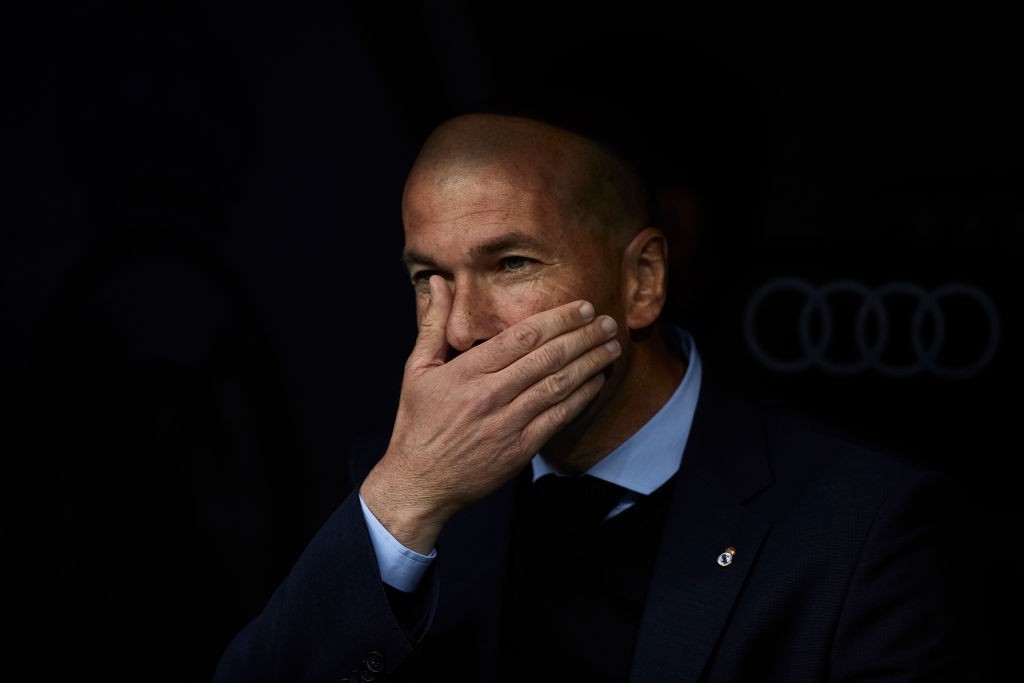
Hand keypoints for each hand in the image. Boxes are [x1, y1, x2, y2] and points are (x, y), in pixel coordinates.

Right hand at [360, 275, 620, 552]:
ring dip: (590, 363)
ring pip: (559, 385)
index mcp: (467, 371)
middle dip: (583, 336)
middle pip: (548, 357)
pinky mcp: (521, 449)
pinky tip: (596, 380)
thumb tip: (437, 281)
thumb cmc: (418, 423)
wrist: (420, 483)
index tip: (581, 307)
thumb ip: (432, 323)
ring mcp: (508, 423)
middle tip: (607, 322)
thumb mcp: (417, 369)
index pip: (521, 336)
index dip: (557, 319)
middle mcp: (491, 395)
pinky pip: (558, 417)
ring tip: (612, 346)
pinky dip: (582, 397)